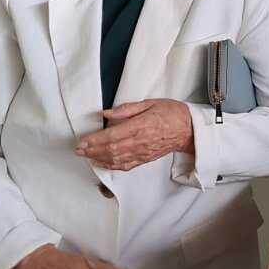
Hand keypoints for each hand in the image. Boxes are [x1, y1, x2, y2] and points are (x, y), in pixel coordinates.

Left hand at [76, 99, 194, 170]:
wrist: (189, 130)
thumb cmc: (172, 114)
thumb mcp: (150, 103)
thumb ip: (127, 109)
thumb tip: (107, 113)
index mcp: (141, 126)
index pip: (112, 136)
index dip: (95, 140)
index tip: (82, 141)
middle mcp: (141, 142)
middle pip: (111, 149)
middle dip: (92, 150)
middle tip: (78, 149)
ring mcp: (143, 152)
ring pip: (116, 159)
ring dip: (98, 158)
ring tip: (85, 156)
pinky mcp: (145, 158)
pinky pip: (125, 165)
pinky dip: (111, 166)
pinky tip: (101, 163)